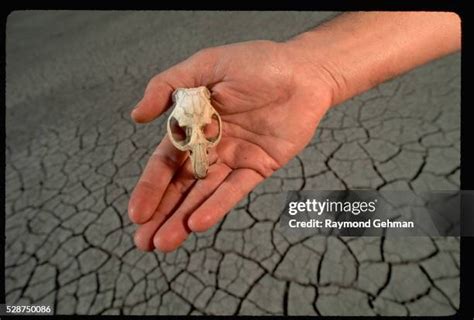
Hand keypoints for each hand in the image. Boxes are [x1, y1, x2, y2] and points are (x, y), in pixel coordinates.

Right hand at [128, 40, 333, 251]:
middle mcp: (211, 146)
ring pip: (204, 193)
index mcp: (193, 124)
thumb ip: (168, 87)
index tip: (136, 214)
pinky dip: (217, 206)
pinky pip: (235, 190)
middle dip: (163, 213)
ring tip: (164, 243)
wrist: (304, 70)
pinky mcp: (258, 167)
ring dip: (184, 218)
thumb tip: (136, 116)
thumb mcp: (205, 65)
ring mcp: (234, 158)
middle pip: (181, 185)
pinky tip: (198, 224)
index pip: (166, 161)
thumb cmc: (256, 63)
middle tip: (144, 243)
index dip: (150, 187)